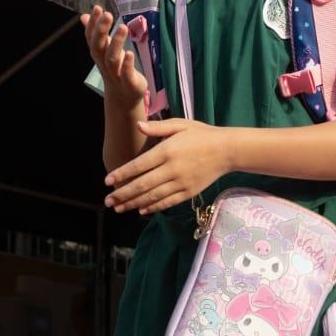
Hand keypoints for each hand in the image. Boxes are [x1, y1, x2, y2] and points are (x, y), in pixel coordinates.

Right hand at [80, 5, 147, 108]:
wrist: (124, 97)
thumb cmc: (115, 69)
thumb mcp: (105, 50)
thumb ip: (96, 33)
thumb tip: (83, 16)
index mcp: (98, 54)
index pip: (92, 38)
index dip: (93, 24)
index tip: (97, 8)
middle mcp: (104, 63)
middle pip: (99, 47)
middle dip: (101, 31)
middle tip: (107, 14)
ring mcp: (116, 73)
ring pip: (112, 59)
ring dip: (116, 43)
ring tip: (122, 27)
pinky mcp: (129, 82)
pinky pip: (126, 73)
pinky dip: (127, 64)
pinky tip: (130, 53)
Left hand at [104, 118, 233, 214]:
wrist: (227, 150)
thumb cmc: (202, 135)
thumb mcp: (180, 124)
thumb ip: (158, 127)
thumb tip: (138, 125)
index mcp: (167, 151)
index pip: (139, 165)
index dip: (122, 174)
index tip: (107, 181)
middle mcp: (172, 169)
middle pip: (142, 185)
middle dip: (122, 194)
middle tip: (107, 200)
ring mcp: (180, 183)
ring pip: (152, 196)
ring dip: (133, 203)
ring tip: (118, 208)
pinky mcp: (188, 192)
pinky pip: (167, 202)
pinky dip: (152, 208)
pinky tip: (140, 211)